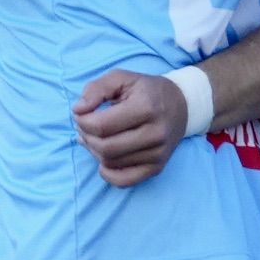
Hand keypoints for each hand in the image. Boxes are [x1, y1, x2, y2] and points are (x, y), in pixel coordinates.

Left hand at [70, 68, 188, 185]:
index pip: (101, 125)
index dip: (82, 121)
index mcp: (146, 107)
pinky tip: (104, 159)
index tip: (82, 114)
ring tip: (96, 137)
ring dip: (94, 151)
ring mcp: (157, 153)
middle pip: (105, 147)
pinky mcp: (157, 167)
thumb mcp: (121, 78)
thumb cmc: (146, 91)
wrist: (181, 105)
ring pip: (110, 163)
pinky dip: (107, 173)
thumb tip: (78, 111)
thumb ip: (96, 88)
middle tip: (85, 127)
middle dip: (87, 137)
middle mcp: (155, 133)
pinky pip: (123, 181)